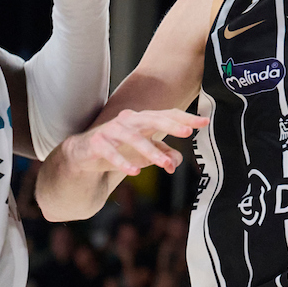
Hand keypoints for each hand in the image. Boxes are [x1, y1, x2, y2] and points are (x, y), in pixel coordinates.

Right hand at [73, 108, 208, 177]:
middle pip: (152, 119)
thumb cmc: (118, 148)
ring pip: (133, 138)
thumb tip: (177, 162)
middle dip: (171, 125)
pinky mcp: (97, 142)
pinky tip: (135, 171)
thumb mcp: (144, 153)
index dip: (186, 118)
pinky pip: (111, 151)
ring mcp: (112, 130)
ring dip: (150, 151)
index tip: (205, 122)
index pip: (167, 115)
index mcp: (143, 119)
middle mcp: (129, 120)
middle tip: (188, 131)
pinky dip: (123, 161)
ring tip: (165, 164)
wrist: (83, 152)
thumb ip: (163, 154)